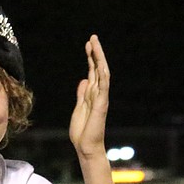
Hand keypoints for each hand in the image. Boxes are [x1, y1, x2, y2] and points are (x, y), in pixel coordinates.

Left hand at [68, 35, 110, 159]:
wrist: (86, 145)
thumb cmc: (82, 130)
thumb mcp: (79, 108)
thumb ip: (82, 94)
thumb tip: (84, 80)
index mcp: (92, 93)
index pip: (93, 71)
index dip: (91, 57)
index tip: (88, 44)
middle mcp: (98, 93)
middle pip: (98, 68)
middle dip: (95, 53)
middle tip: (92, 38)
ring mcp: (101, 98)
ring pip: (102, 74)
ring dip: (99, 59)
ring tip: (95, 45)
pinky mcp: (101, 105)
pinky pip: (104, 87)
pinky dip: (103, 76)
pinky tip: (101, 65)